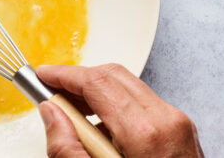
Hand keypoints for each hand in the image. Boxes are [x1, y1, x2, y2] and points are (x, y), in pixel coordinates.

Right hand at [37, 64, 203, 157]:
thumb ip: (66, 148)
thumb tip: (51, 113)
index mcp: (144, 134)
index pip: (97, 82)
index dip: (64, 75)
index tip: (44, 76)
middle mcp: (166, 120)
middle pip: (112, 75)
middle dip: (78, 79)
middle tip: (53, 92)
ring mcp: (176, 123)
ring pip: (126, 85)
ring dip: (95, 92)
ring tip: (72, 114)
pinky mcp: (178, 128)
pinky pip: (139, 101)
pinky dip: (114, 105)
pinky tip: (98, 127)